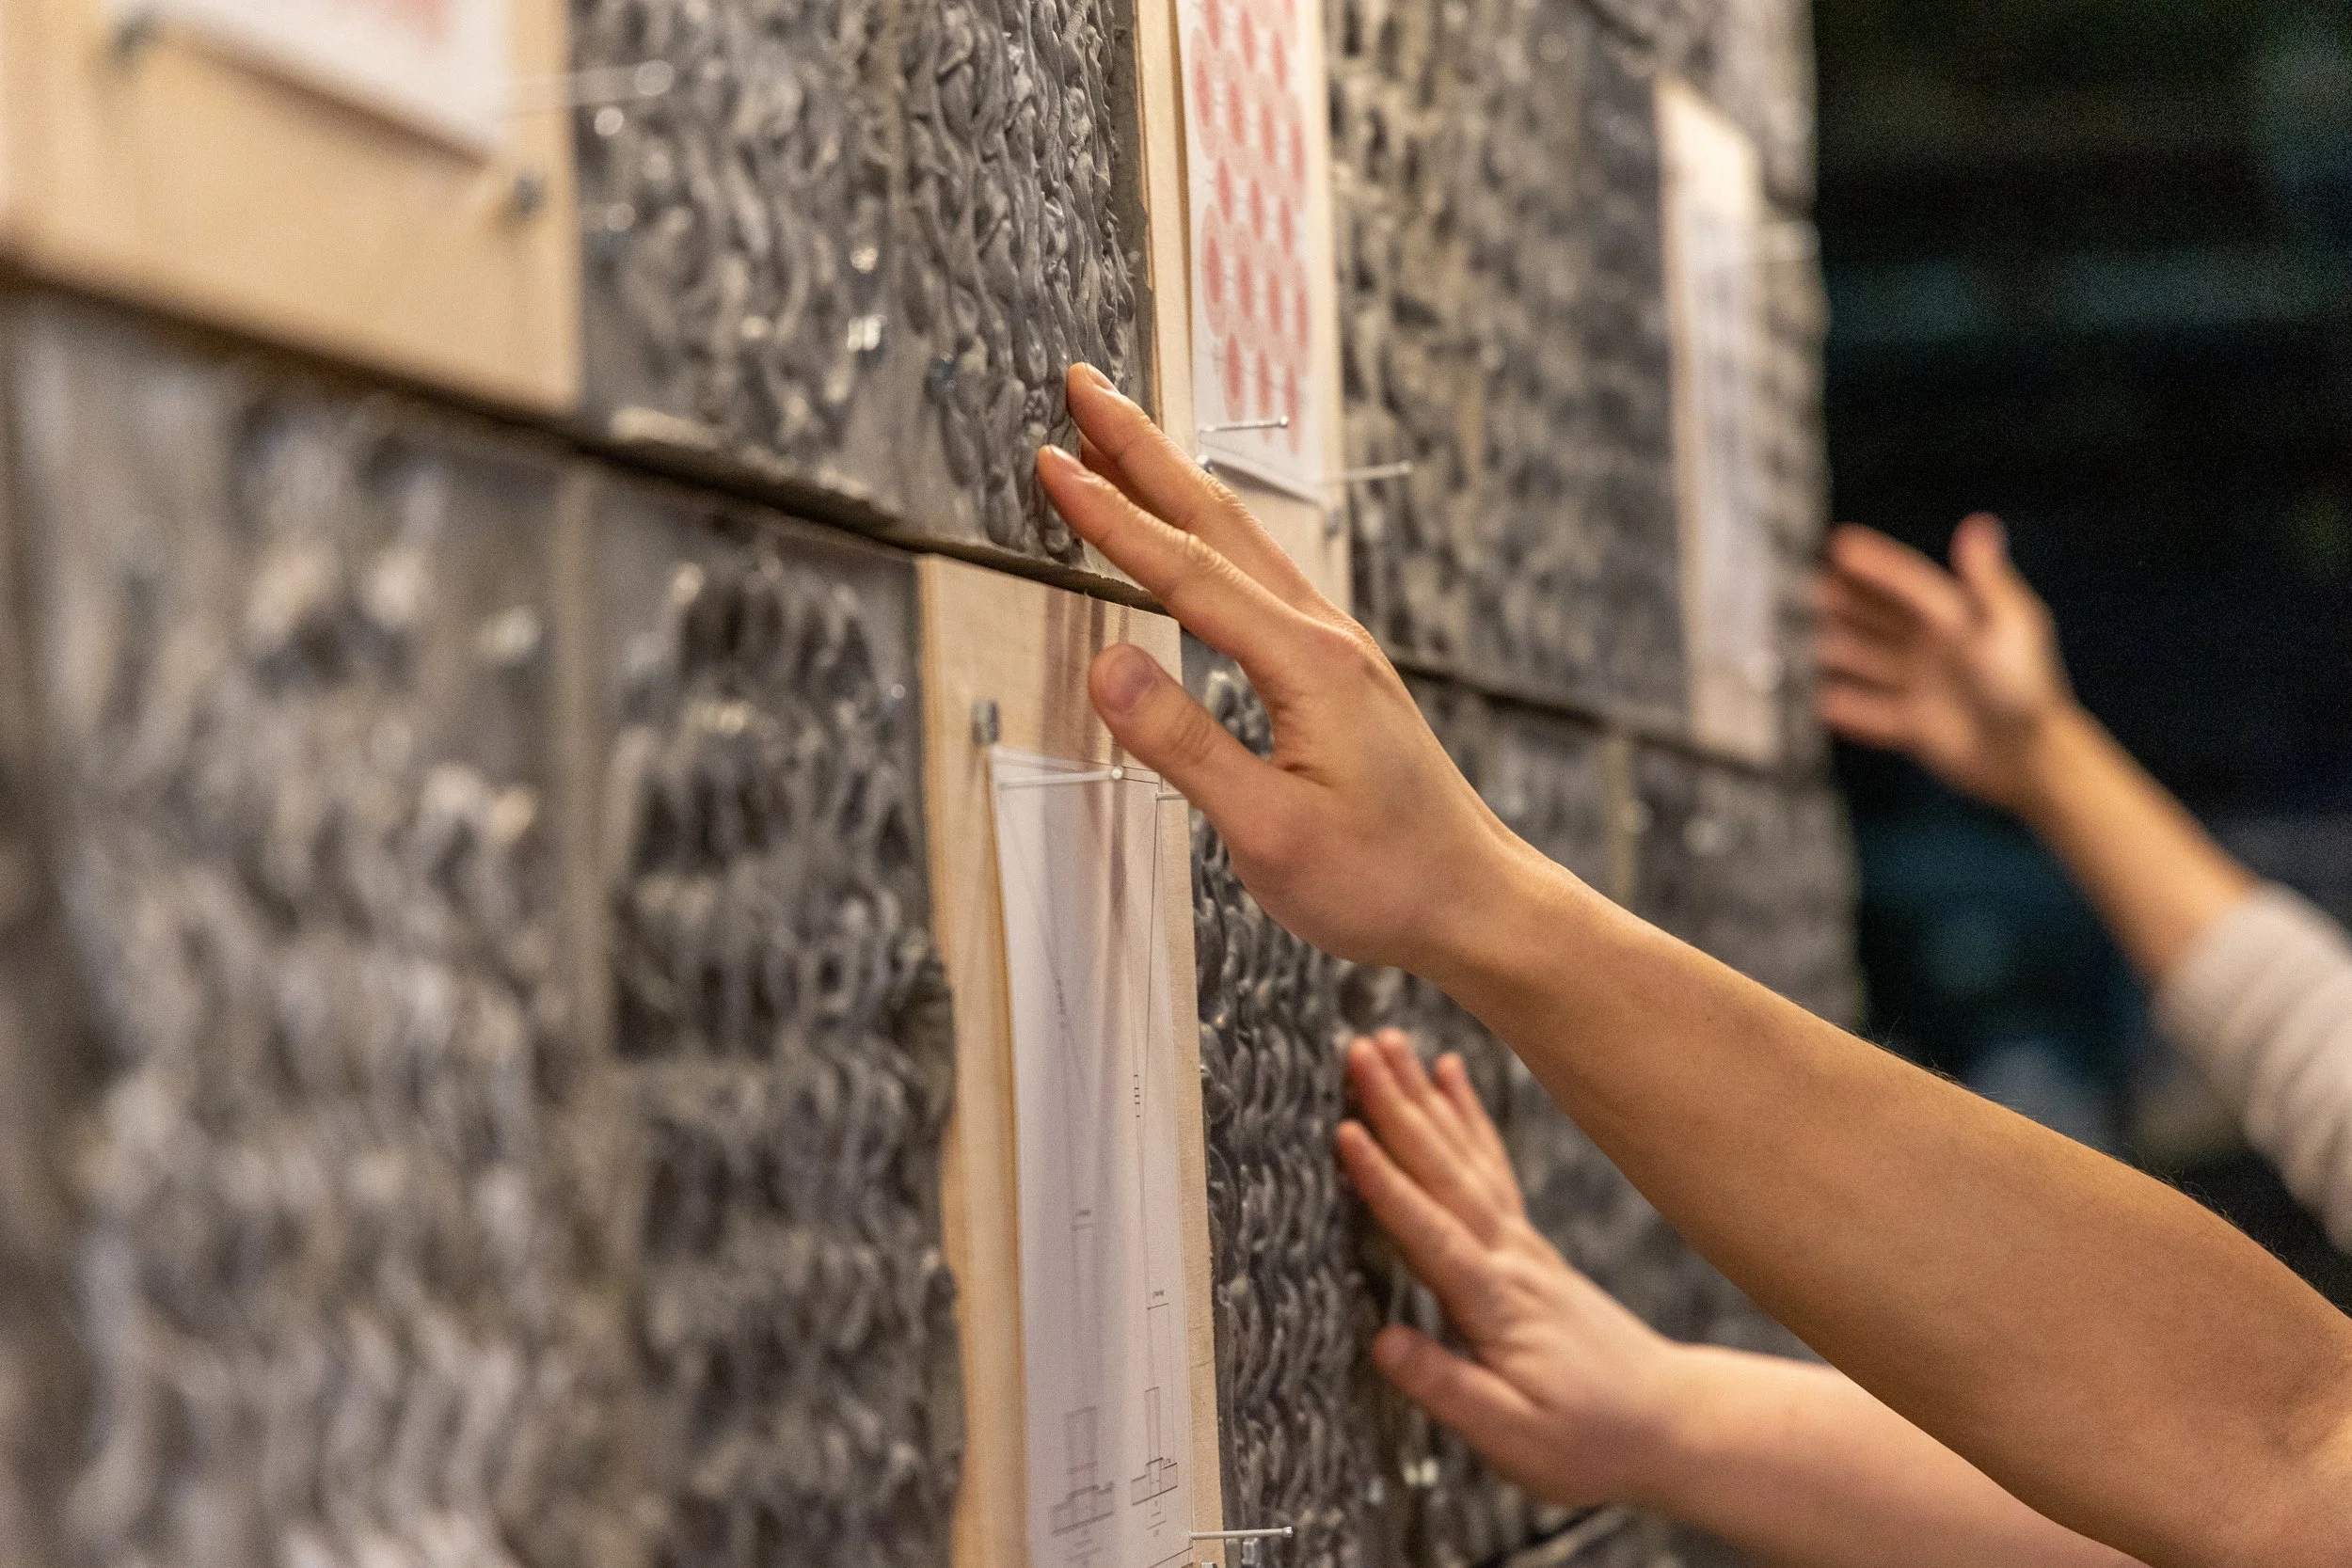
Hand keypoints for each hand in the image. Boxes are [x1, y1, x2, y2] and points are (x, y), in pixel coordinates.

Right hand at [1037, 365, 1546, 974]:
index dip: (1111, 517)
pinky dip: (1210, 536)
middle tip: (1084, 386)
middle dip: (1144, 451)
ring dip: (1176, 484)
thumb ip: (1184, 745)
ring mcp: (1337, 650)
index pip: (1186, 572)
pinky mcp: (1339, 673)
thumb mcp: (1270, 829)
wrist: (1476, 904)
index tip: (1051, 461)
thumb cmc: (1382, 880)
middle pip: (1218, 522)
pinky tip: (1195, 538)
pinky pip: (1261, 577)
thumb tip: (1108, 662)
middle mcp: (1326, 637)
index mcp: (1307, 665)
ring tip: (1120, 440)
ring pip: (1244, 541)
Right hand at [1334, 1029, 1687, 1508]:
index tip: (1345, 1132)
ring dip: (1424, 1098)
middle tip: (1357, 1051)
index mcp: (1497, 1305)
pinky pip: (1491, 1165)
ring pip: (1465, 1156)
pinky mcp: (1530, 1245)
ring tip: (1388, 1044)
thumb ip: (1447, 1388)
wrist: (1672, 1426)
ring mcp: (1523, 1245)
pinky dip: (1468, 1116)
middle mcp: (1511, 1259)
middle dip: (1397, 1109)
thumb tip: (1382, 1341)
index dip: (1385, 1185)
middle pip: (1445, 1172)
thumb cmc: (1589, 1441)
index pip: (1432, 1234)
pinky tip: (1450, 1078)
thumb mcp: (1514, 1439)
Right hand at [1815, 516, 2075, 813]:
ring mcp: (1918, 687)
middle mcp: (1932, 649)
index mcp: (1956, 618)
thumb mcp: (2009, 624)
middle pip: (1876, 618)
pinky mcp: (1911, 725)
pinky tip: (1814, 699)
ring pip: (1863, 661)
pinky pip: (1865, 711)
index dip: (1874, 564)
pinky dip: (1841, 705)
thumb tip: (1978, 526)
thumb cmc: (2025, 687)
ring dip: (1832, 649)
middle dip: (1840, 601)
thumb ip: (1986, 579)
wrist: (2028, 758)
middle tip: (1801, 587)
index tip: (1838, 545)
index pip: (1906, 582)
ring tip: (1794, 639)